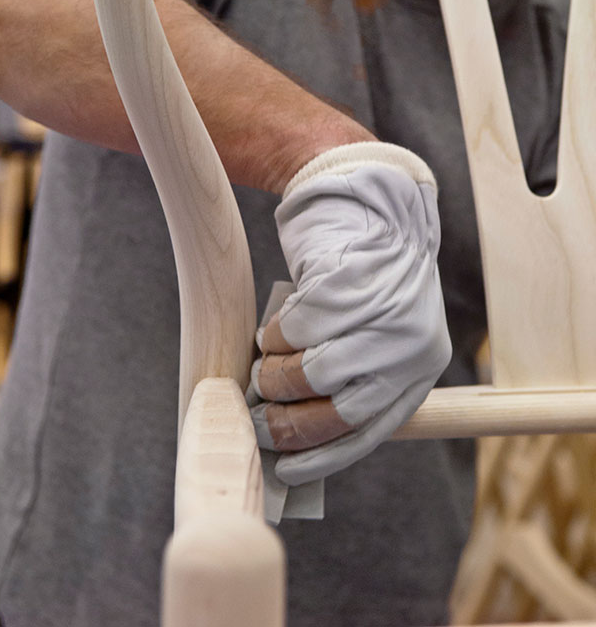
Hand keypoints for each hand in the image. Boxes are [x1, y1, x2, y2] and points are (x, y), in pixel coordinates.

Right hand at [250, 142, 451, 484]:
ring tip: (263, 364)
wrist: (374, 208)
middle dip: (288, 420)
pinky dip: (276, 334)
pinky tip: (274, 328)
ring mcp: (382, 314)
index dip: (321, 454)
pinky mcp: (351, 283)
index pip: (369, 430)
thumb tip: (294, 437)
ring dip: (275, 374)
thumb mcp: (376, 337)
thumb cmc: (364, 283)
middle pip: (340, 408)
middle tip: (259, 414)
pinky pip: (299, 328)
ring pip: (314, 371)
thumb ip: (350, 380)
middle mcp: (408, 347)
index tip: (284, 468)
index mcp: (418, 369)